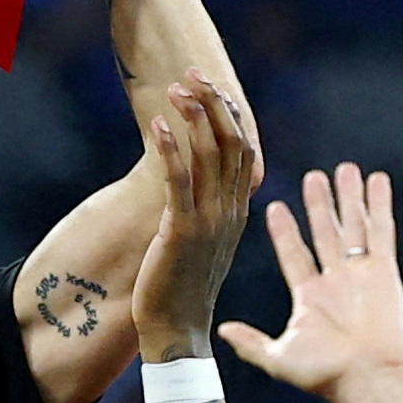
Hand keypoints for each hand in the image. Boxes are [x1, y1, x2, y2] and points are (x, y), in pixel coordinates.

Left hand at [130, 72, 260, 353]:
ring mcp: (209, 221)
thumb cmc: (184, 285)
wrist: (178, 329)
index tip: (212, 85)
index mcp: (238, 210)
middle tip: (192, 72)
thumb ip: (208, 208)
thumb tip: (199, 179)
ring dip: (193, 117)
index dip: (230, 113)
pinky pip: (178, 182)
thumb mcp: (204, 241)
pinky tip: (157, 125)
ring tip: (175, 87)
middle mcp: (230, 211)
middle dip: (213, 104)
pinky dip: (170, 150)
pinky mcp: (182, 231)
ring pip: (209, 156)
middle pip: (232, 143)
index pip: (245, 150)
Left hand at [221, 164, 402, 402]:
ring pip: (353, 226)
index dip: (285, 231)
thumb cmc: (325, 375)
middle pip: (325, 233)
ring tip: (344, 169)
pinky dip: (379, 205)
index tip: (274, 207)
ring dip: (348, 198)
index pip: (294, 253)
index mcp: (310, 297)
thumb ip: (251, 343)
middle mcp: (336, 281)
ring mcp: (360, 275)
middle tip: (313, 176)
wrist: (366, 380)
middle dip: (319, 204)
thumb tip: (222, 330)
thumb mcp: (279, 358)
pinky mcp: (384, 272)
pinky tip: (376, 181)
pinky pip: (382, 231)